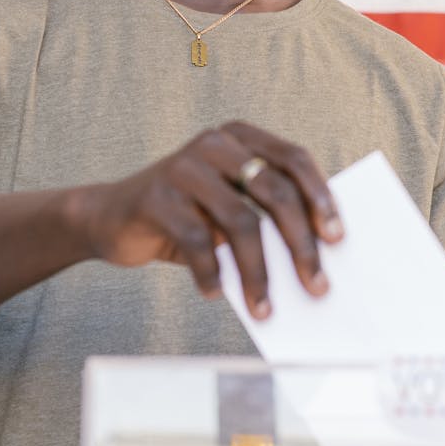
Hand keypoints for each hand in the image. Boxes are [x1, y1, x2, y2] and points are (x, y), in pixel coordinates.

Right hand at [82, 121, 342, 318]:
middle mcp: (213, 144)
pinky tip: (214, 292)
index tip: (337, 238)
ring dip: (258, 272)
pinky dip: (211, 273)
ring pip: (239, 221)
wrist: (107, 217)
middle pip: (274, 190)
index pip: (293, 158)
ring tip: (264, 307)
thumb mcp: (225, 207)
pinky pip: (197, 241)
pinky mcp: (155, 197)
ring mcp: (182, 167)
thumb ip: (262, 215)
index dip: (320, 197)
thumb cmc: (182, 217)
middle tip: (316, 285)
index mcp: (238, 138)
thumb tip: (316, 256)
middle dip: (300, 243)